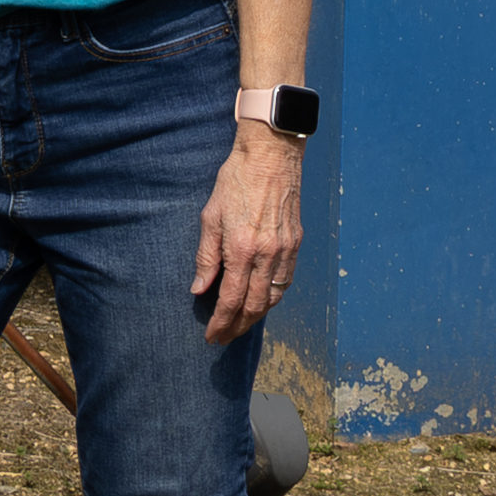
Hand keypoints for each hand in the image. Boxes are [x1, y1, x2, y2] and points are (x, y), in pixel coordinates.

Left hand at [194, 125, 302, 345]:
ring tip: (241, 325)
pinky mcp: (296, 242)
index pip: (231, 299)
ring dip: (257, 316)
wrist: (271, 156)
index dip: (221, 322)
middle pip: (254, 305)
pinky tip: (263, 301)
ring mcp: (285, 250)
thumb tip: (200, 288)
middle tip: (224, 338)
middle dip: (238, 326)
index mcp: (242, 249)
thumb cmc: (235, 181)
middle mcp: (267, 254)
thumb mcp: (210, 216)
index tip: (212, 336)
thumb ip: (206, 256)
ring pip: (273, 297)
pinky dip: (273, 297)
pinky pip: (286, 280)